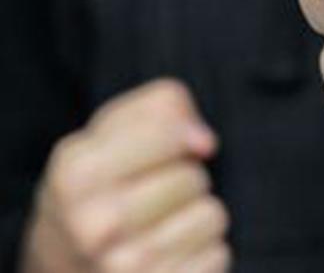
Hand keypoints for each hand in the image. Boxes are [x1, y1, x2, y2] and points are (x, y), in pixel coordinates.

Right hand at [21, 80, 230, 272]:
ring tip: (162, 223)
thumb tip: (203, 142)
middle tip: (154, 193)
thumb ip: (161, 108)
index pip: (169, 132)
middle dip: (185, 178)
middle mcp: (95, 225)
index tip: (171, 144)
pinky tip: (170, 255)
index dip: (179, 133)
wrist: (65, 261)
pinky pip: (218, 255)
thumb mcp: (110, 132)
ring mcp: (125, 268)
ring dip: (197, 215)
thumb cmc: (101, 183)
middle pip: (193, 178)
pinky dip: (203, 252)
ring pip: (212, 216)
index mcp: (77, 175)